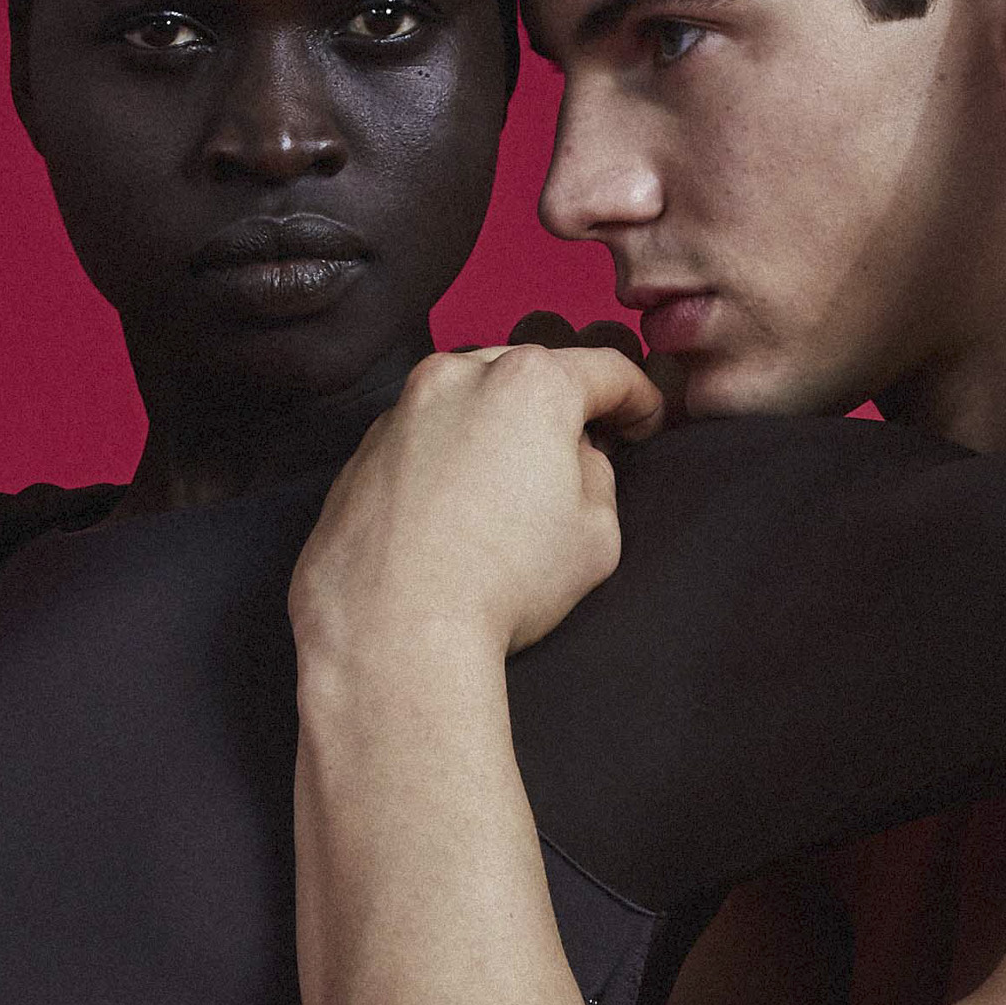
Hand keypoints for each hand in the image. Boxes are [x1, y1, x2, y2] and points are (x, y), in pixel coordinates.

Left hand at [290, 341, 664, 680]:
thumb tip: (576, 459)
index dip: (639, 398)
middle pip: (528, 377)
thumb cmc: (503, 583)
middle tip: (575, 461)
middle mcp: (457, 377)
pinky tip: (451, 517)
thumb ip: (599, 476)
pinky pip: (419, 444)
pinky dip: (443, 464)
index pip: (605, 371)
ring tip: (505, 494)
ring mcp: (399, 413)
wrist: (393, 633)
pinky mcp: (360, 455)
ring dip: (494, 433)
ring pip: (466, 404)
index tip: (645, 425)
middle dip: (558, 412)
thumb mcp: (596, 533)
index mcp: (529, 383)